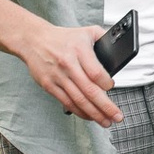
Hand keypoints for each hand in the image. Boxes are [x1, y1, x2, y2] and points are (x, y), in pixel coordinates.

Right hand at [2, 10, 120, 125]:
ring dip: (94, 114)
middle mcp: (68, 64)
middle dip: (106, 107)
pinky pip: (66, 102)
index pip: (96, 73)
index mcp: (79, 50)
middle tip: (117, 117)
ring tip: (106, 121)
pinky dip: (79, 111)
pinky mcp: (49, 85)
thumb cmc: (63, 38)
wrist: (34, 40)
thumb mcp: (87, 31)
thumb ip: (105, 38)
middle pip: (89, 91)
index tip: (112, 87)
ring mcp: (58, 76)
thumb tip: (119, 50)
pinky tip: (89, 116)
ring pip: (78, 100)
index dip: (107, 84)